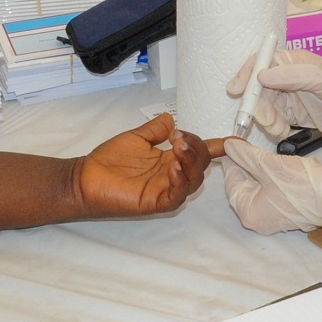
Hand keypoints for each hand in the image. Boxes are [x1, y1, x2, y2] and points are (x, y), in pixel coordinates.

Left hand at [73, 113, 216, 216]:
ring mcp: (166, 189)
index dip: (219, 146)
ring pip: (194, 179)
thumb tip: (172, 119)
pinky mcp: (157, 202)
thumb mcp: (136, 137)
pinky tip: (173, 166)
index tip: (236, 140)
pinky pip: (178, 195)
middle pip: (202, 163)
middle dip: (198, 146)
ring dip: (191, 160)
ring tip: (178, 146)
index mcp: (171, 160)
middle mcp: (173, 175)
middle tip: (179, 137)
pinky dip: (180, 180)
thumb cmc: (108, 161)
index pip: (200, 153)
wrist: (85, 178)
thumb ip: (155, 129)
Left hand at [221, 138, 321, 232]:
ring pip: (262, 190)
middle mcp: (259, 221)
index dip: (232, 162)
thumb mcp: (268, 164)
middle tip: (251, 148)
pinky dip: (276, 180)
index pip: (231, 183)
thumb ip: (245, 155)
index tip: (233, 146)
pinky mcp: (290, 215)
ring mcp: (276, 220)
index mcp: (249, 213)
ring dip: (264, 172)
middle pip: (246, 188)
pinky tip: (285, 168)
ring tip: (271, 157)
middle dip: (249, 167)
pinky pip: (275, 195)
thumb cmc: (302, 185)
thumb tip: (229, 146)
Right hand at [226, 50, 321, 138]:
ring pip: (265, 107)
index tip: (235, 91)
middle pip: (258, 89)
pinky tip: (285, 132)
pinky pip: (275, 120)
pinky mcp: (295, 114)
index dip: (245, 76)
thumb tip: (262, 75)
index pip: (260, 64)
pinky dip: (275, 128)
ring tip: (280, 129)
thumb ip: (294, 76)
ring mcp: (290, 97)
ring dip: (266, 120)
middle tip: (266, 121)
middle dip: (256, 106)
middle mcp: (287, 78)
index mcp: (292, 62)